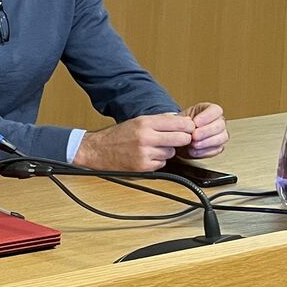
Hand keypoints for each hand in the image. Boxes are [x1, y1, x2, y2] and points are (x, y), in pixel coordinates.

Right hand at [73, 113, 195, 172]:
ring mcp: (145, 152)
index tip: (188, 129)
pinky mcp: (143, 166)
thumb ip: (160, 120)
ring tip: (152, 148)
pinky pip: (162, 164)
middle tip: (176, 140)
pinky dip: (157, 161)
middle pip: (182, 138)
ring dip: (166, 151)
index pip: (180, 124)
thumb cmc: (118, 135)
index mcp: (145, 122)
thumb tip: (184, 121)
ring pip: (172, 152)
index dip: (188, 127)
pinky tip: (146, 157)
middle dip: (182, 140)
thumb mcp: (138, 121)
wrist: (97, 150)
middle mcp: (145, 136)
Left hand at [181, 102, 227, 158]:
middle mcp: (218, 121)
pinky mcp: (218, 147)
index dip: (207, 116)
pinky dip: (205, 152)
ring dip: (207, 142)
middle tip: (194, 135)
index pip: (215, 110)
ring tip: (193, 144)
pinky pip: (217, 149)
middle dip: (206, 131)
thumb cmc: (181, 125)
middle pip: (220, 125)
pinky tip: (194, 151)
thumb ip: (184, 119)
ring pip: (222, 138)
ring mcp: (220, 134)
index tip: (195, 123)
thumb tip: (188, 121)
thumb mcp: (180, 118)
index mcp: (209, 110)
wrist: (178, 137)